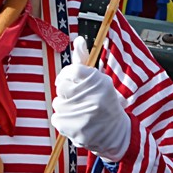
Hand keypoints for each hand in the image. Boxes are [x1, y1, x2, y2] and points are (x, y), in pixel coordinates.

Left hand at [51, 36, 130, 162]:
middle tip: (76, 97)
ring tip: (77, 110)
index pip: (72, 70)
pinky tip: (74, 121)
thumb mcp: (98, 79)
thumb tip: (78, 39)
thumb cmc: (103, 100)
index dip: (66, 76)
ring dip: (64, 106)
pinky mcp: (77, 130)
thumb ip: (84, 61)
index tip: (68, 81)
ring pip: (57, 103)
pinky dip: (62, 120)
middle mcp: (94, 96)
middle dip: (65, 91)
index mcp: (100, 81)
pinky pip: (56, 118)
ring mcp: (86, 114)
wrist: (116, 132)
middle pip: (62, 86)